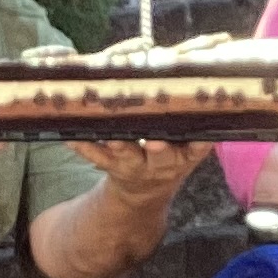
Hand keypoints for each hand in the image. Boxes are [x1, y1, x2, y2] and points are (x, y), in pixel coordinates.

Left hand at [67, 139, 209, 206]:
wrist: (144, 192)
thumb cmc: (170, 156)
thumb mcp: (189, 148)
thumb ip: (196, 125)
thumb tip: (207, 84)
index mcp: (184, 156)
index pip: (197, 148)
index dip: (199, 143)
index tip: (201, 135)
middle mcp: (161, 163)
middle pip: (162, 155)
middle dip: (160, 149)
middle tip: (156, 141)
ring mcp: (134, 165)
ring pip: (127, 155)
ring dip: (119, 145)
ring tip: (111, 136)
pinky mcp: (110, 164)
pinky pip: (94, 155)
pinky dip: (83, 145)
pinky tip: (70, 135)